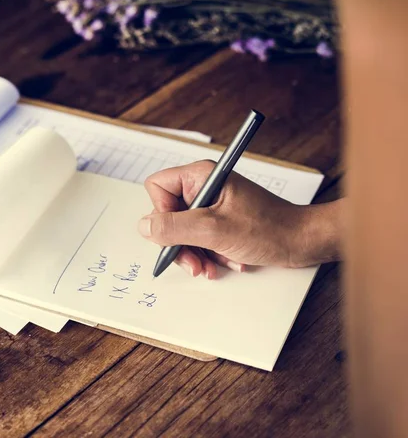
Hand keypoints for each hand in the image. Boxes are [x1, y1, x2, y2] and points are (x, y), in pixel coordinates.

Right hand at [138, 161, 340, 278]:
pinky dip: (209, 253)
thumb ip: (174, 227)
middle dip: (180, 243)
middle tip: (194, 263)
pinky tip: (226, 261)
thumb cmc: (267, 228)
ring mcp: (212, 203)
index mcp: (200, 175)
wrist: (300, 241)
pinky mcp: (220, 219)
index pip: (157, 187)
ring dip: (196, 253)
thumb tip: (144, 226)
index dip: (161, 214)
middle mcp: (203, 186)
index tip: (178, 233)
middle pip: (168, 213)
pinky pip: (200, 238)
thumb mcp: (214, 230)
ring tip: (213, 266)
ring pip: (183, 230)